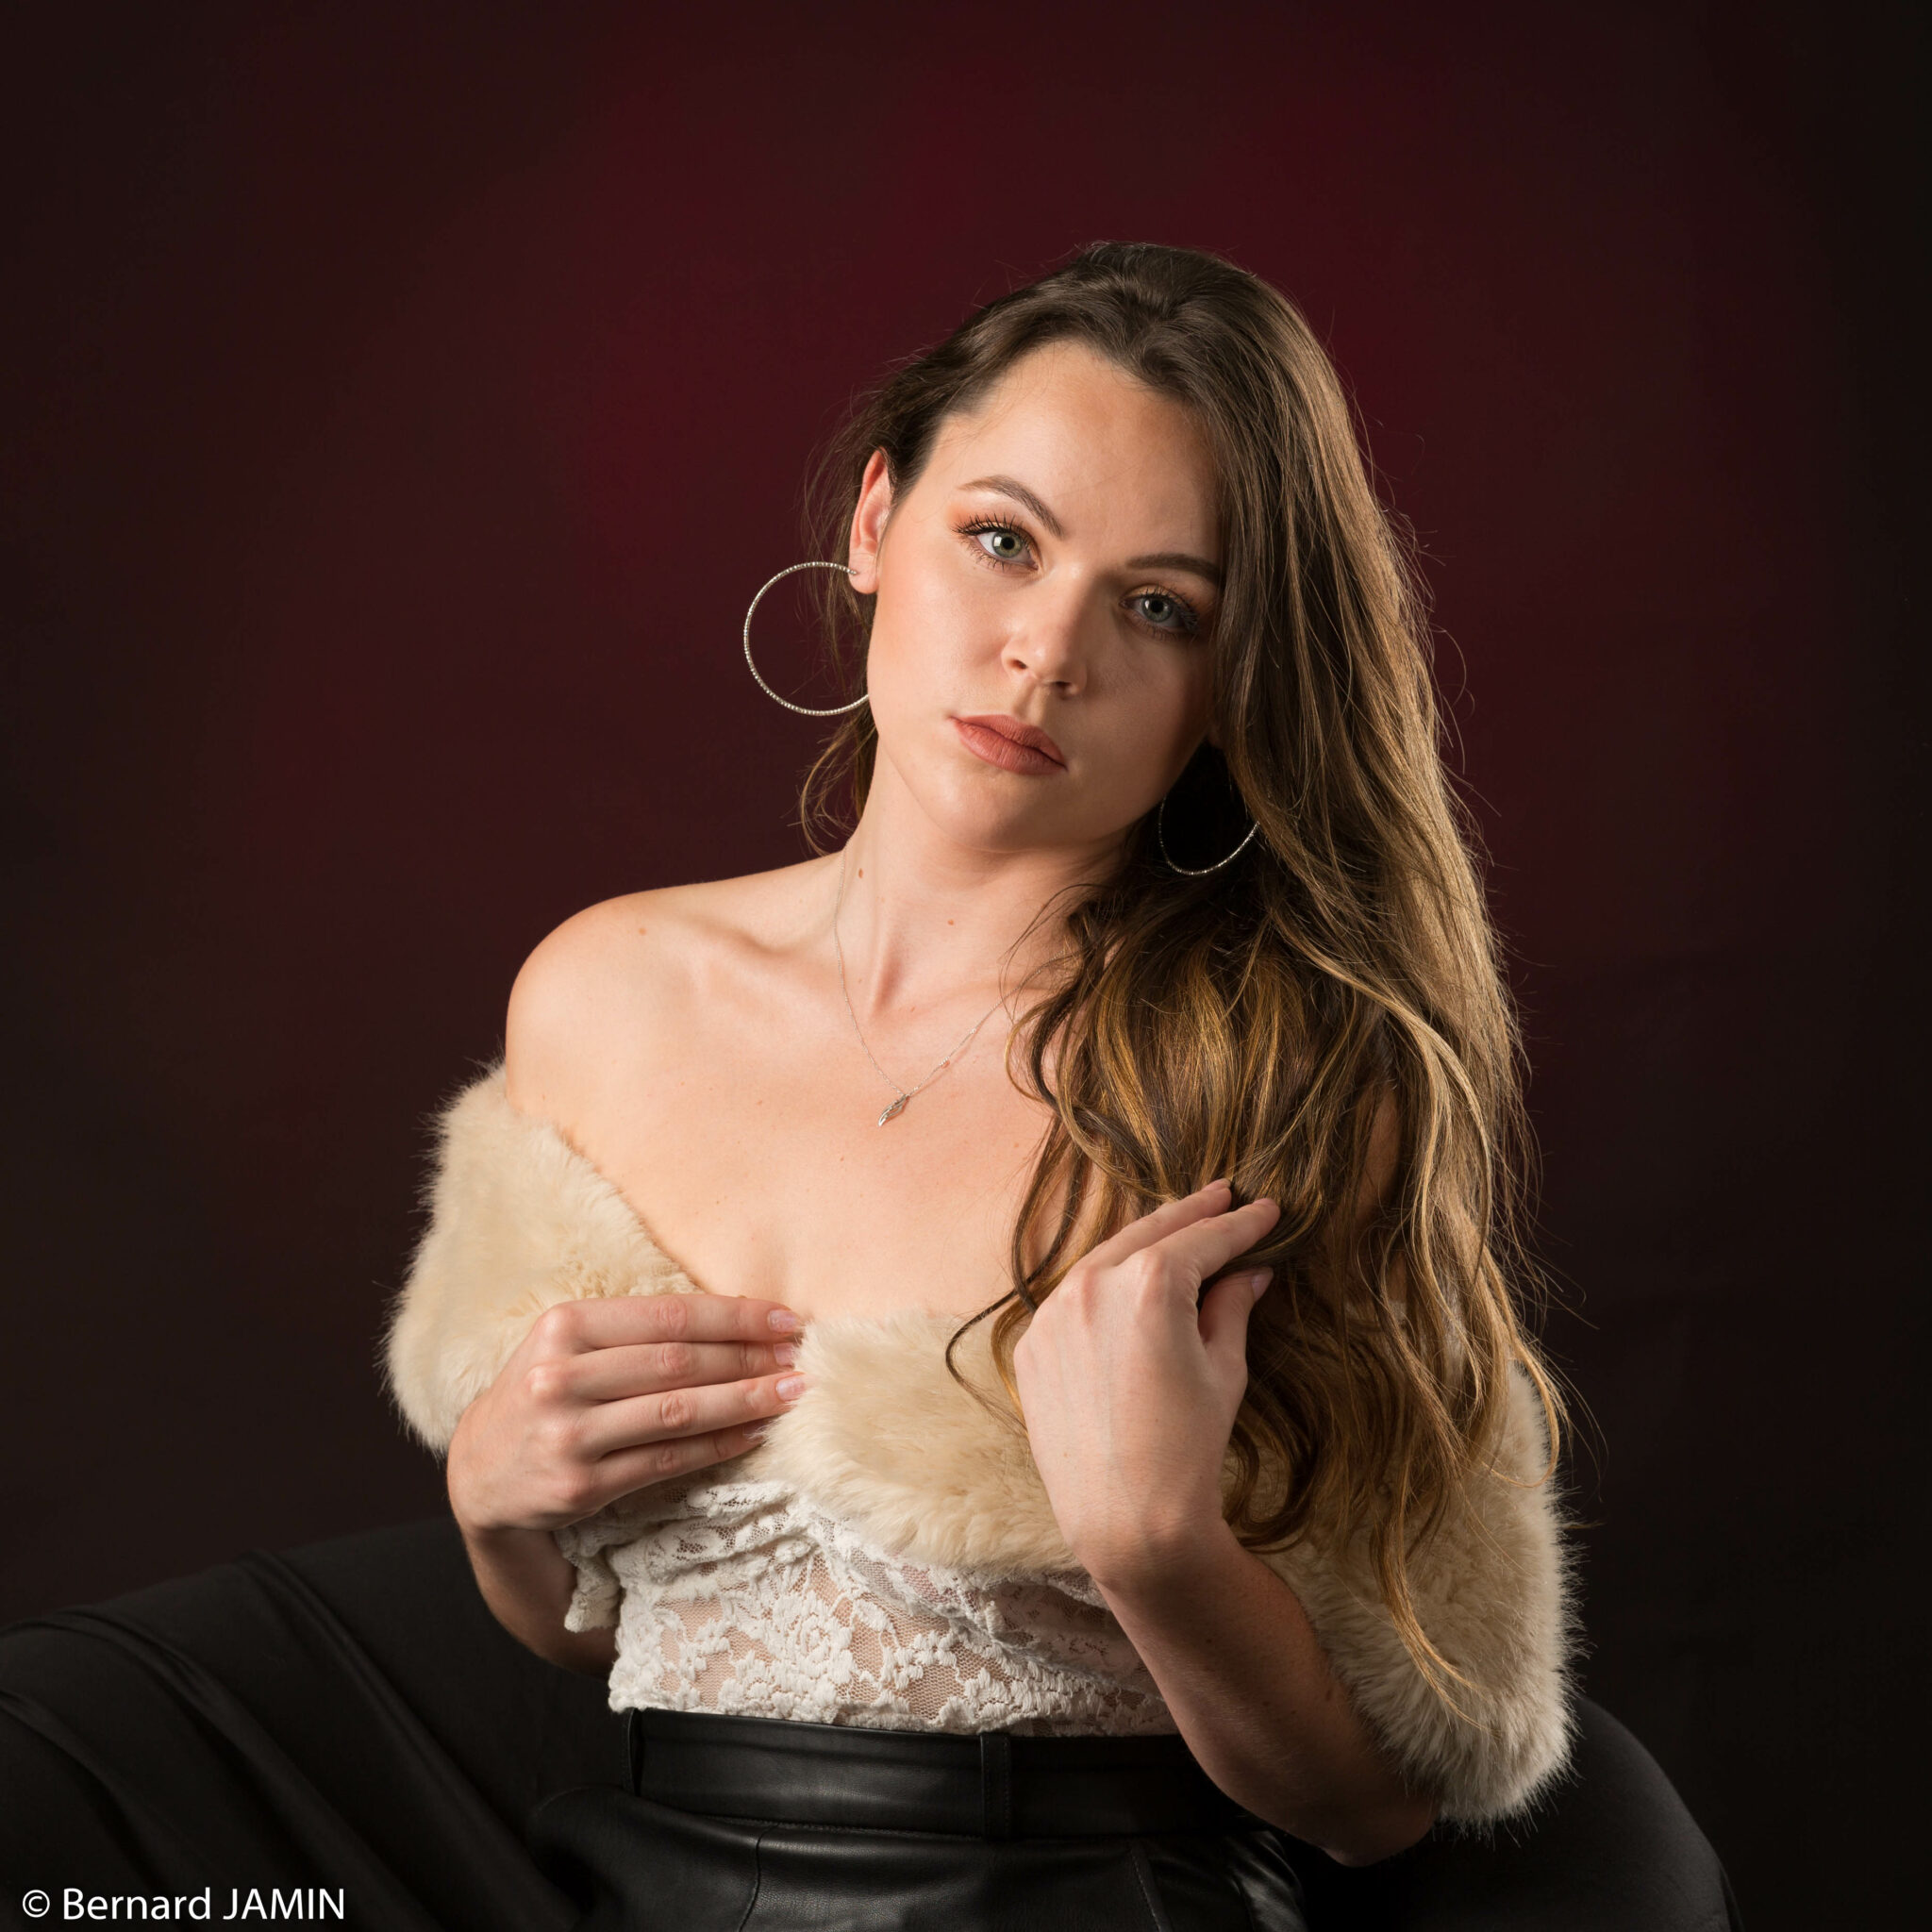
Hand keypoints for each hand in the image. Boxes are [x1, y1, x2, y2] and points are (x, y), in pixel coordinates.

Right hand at [446, 1293, 806, 1535]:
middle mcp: (561, 1377)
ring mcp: (568, 1435)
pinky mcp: (579, 1486)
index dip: (734, 1317)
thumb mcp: (569, 1344)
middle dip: (749, 1358)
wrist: (479, 1472)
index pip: (668, 1316)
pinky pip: (665, 1461)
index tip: (784, 1319)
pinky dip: (716, 1446)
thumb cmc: (545, 1390)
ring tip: (790, 1393)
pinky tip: (753, 1434)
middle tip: (800, 1357)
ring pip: (677, 1413)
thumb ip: (635, 1329)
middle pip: (678, 1363)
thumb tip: (737, 1318)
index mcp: (563, 1326)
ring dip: (744, 1402)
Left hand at [1012, 1181, 1279, 1588]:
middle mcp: (1092, 1284)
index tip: (1266, 1211)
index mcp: (1148, 1283)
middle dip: (1191, 1214)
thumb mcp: (1222, 1369)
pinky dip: (1103, 1285)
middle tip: (1224, 1195)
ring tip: (1177, 1231)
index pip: (1204, 1240)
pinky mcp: (1033, 1345)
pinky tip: (1126, 1283)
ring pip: (1104, 1259)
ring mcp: (1053, 1313)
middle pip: (1150, 1233)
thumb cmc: (1188, 1446)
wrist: (1126, 1519)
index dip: (1240, 1225)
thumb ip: (1230, 1307)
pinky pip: (1073, 1299)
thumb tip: (1250, 1272)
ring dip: (1143, 1243)